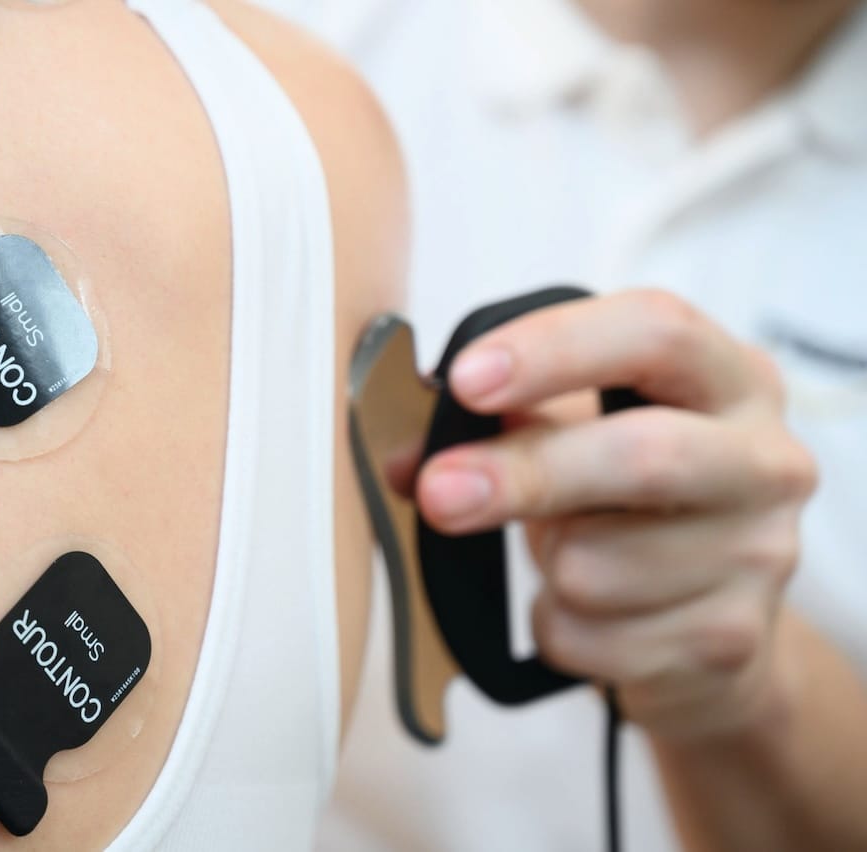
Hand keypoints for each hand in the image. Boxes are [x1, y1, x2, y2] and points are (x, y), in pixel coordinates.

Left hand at [415, 289, 817, 739]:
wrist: (705, 619)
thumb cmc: (628, 500)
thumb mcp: (578, 432)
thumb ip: (498, 420)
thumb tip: (403, 457)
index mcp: (728, 378)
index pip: (657, 332)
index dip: (554, 348)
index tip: (465, 379)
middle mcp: (765, 460)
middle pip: (643, 455)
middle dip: (524, 474)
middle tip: (438, 489)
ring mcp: (761, 557)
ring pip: (598, 565)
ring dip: (546, 564)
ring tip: (569, 552)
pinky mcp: (730, 642)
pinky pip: (589, 637)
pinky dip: (555, 627)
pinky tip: (587, 611)